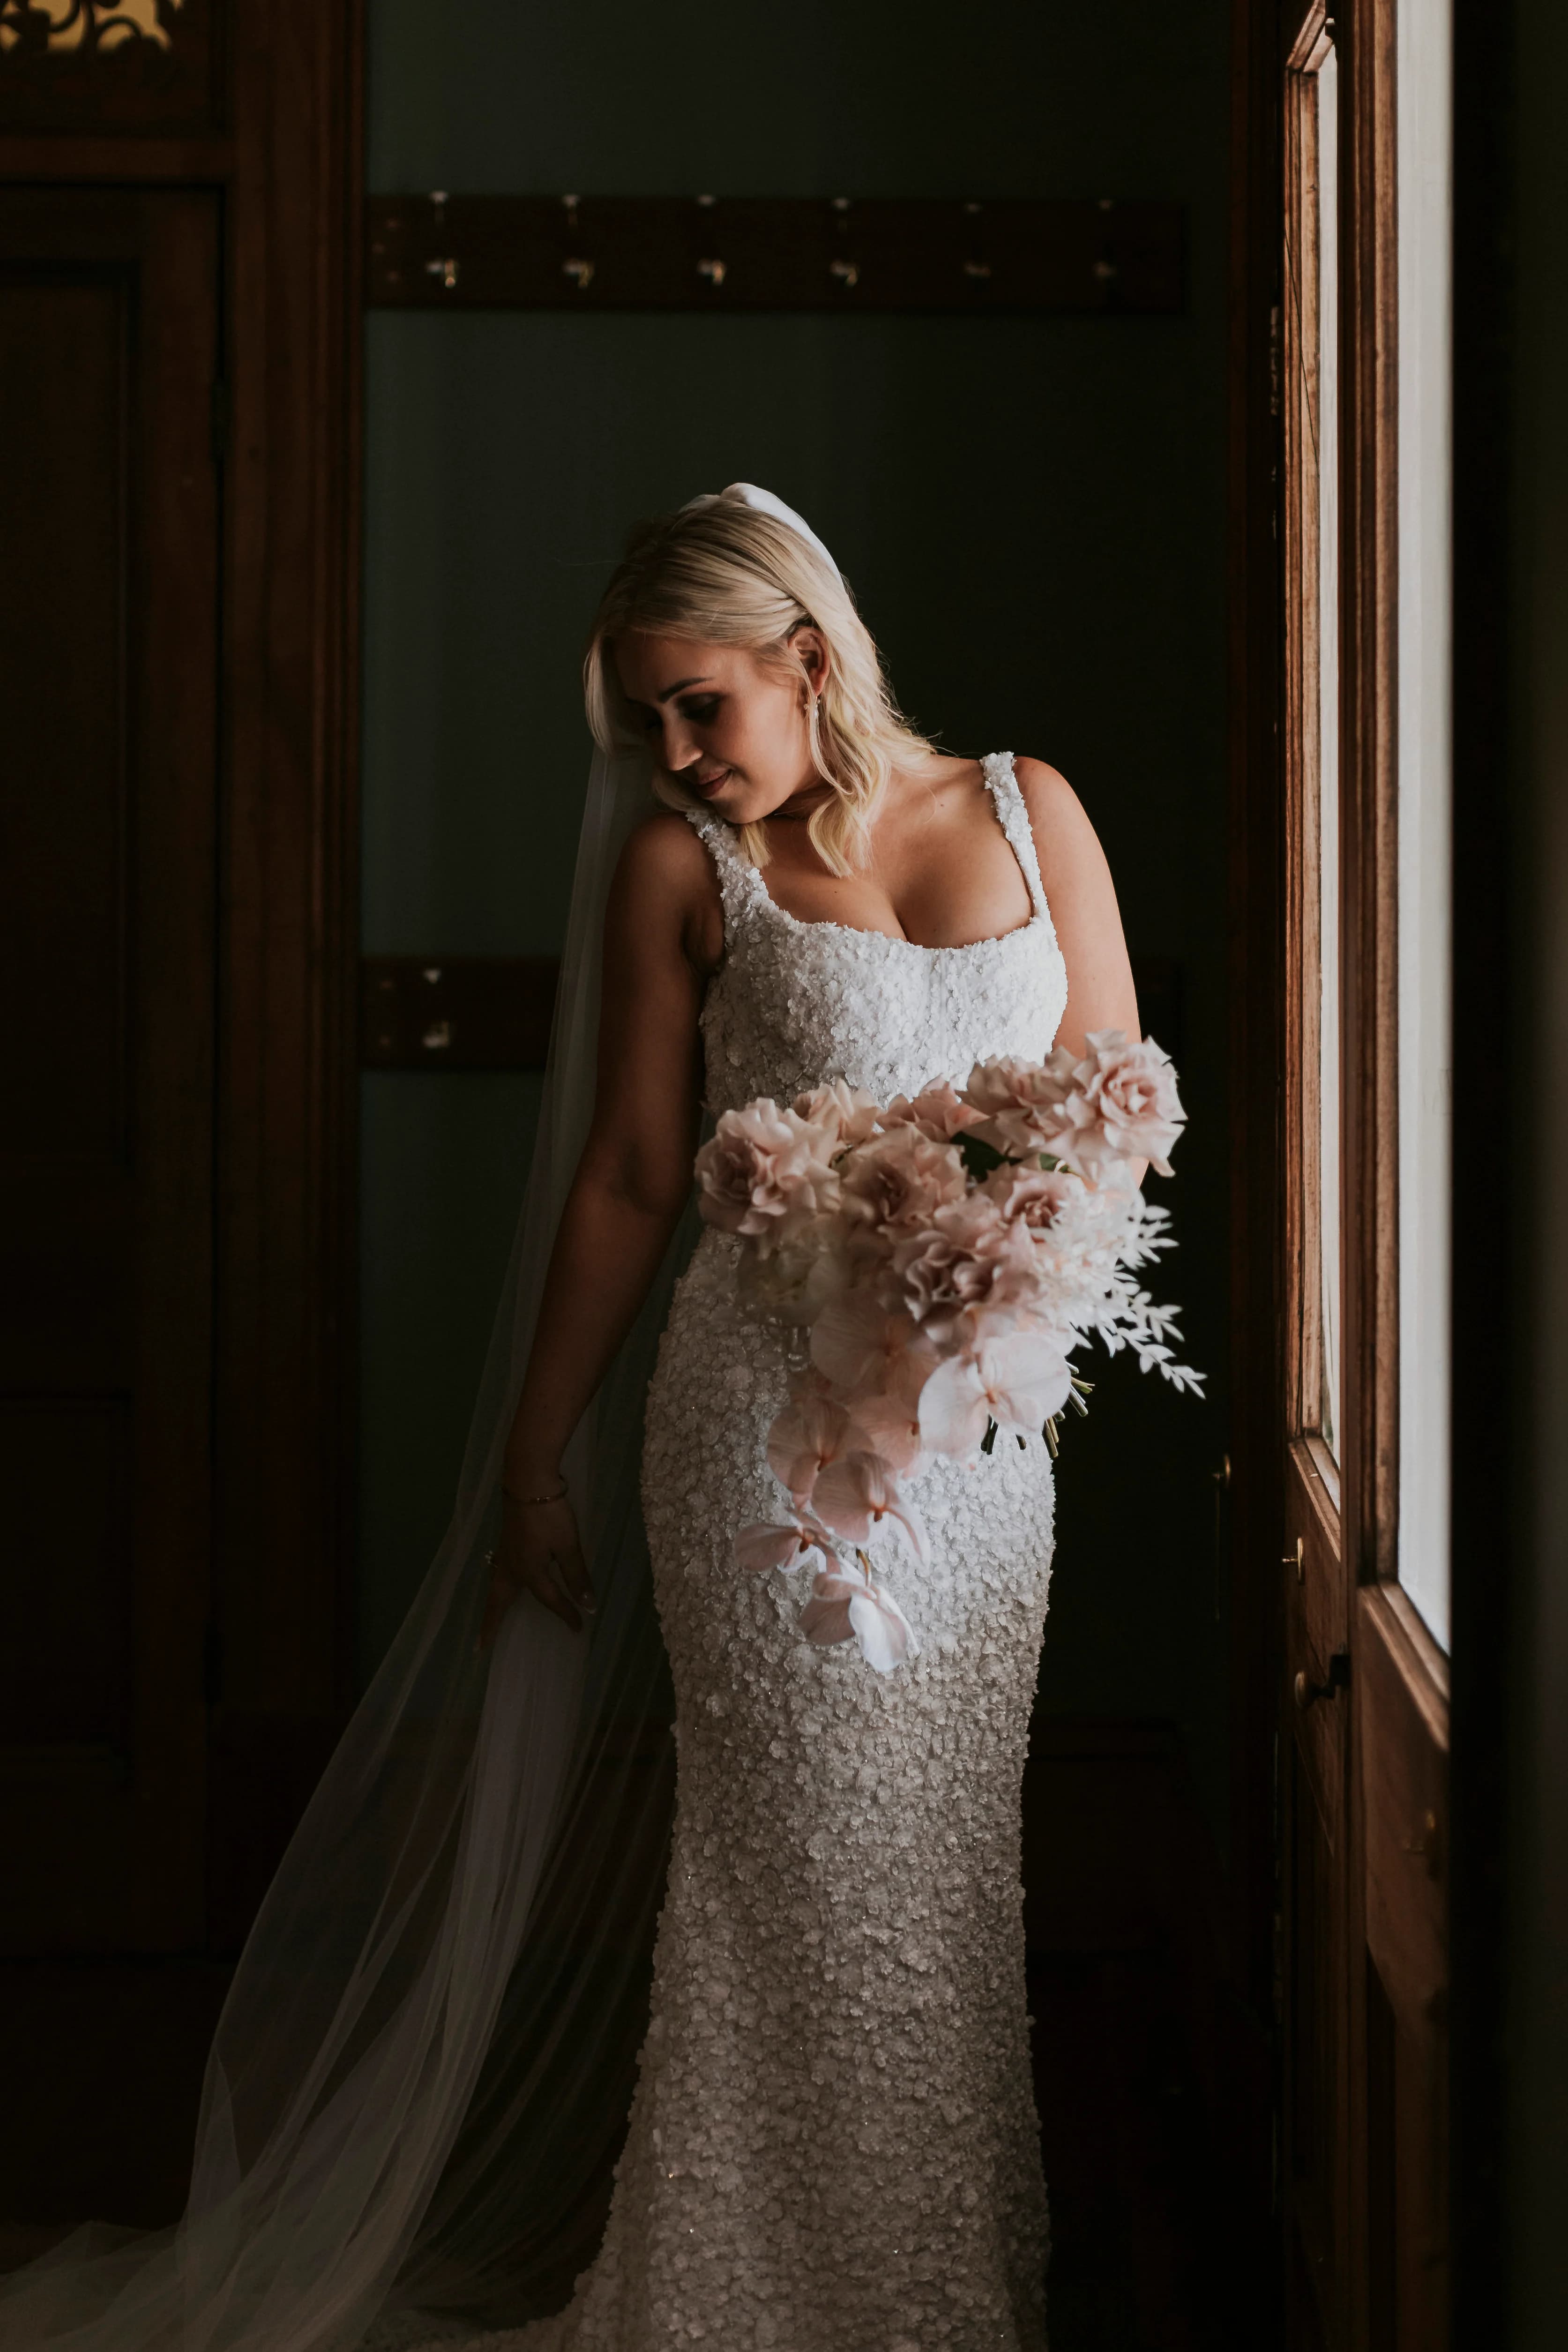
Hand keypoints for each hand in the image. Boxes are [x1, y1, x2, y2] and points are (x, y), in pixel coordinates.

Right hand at [481, 1487, 594, 1643]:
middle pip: (499, 1602)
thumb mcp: (568, 1546)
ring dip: (491, 1606)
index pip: (550, 1600)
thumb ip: (577, 1576)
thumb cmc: (549, 1514)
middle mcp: (512, 1567)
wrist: (527, 1481)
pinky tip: (502, 1583)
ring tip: (488, 1622)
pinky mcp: (505, 1541)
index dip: (566, 1614)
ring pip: (495, 1588)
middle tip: (481, 1646)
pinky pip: (498, 1573)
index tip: (579, 1628)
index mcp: (529, 1572)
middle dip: (491, 1624)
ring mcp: (505, 1553)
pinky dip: (497, 1587)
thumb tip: (588, 1605)